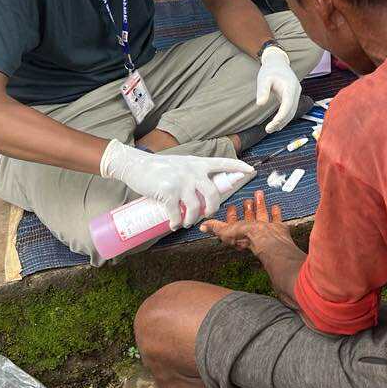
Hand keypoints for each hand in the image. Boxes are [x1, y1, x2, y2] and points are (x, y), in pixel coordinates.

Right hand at [99, 138, 232, 226]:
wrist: (135, 165)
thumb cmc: (158, 167)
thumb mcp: (181, 164)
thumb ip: (192, 174)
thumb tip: (200, 194)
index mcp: (198, 163)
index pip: (223, 163)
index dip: (238, 167)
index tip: (251, 170)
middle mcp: (193, 171)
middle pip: (213, 194)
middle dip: (212, 209)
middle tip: (206, 215)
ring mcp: (181, 181)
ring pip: (196, 207)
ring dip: (192, 220)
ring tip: (186, 223)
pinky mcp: (168, 191)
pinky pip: (177, 213)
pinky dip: (177, 222)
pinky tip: (174, 224)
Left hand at [201, 190, 292, 254]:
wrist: (269, 240)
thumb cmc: (248, 237)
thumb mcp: (226, 231)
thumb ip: (216, 227)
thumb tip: (202, 227)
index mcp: (239, 234)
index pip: (233, 224)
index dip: (231, 215)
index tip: (231, 207)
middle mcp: (252, 232)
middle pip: (248, 219)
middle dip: (247, 208)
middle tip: (246, 200)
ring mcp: (265, 230)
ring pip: (261, 215)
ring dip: (259, 205)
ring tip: (259, 194)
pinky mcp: (277, 228)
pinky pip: (276, 219)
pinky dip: (275, 212)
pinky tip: (274, 206)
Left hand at [256, 44, 300, 131]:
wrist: (278, 62)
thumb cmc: (269, 70)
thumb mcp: (263, 78)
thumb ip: (262, 91)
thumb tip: (260, 104)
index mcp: (290, 86)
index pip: (287, 105)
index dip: (281, 117)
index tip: (271, 125)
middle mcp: (296, 91)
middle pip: (291, 111)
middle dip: (281, 122)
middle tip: (268, 130)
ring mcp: (296, 93)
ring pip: (293, 111)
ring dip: (283, 121)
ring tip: (271, 129)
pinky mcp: (293, 96)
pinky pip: (291, 108)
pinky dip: (285, 116)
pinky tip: (277, 123)